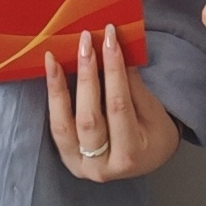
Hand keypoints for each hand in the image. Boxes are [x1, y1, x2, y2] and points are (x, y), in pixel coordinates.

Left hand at [43, 28, 182, 180]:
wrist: (147, 160)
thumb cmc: (154, 134)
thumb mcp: (152, 112)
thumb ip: (132, 85)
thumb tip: (113, 48)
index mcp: (130, 155)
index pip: (118, 106)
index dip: (113, 70)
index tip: (110, 38)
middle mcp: (102, 167)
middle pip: (89, 118)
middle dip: (86, 76)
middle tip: (86, 42)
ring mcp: (80, 166)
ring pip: (62, 126)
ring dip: (57, 88)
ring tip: (53, 58)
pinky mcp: (66, 158)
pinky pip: (56, 127)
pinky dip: (53, 100)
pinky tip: (51, 75)